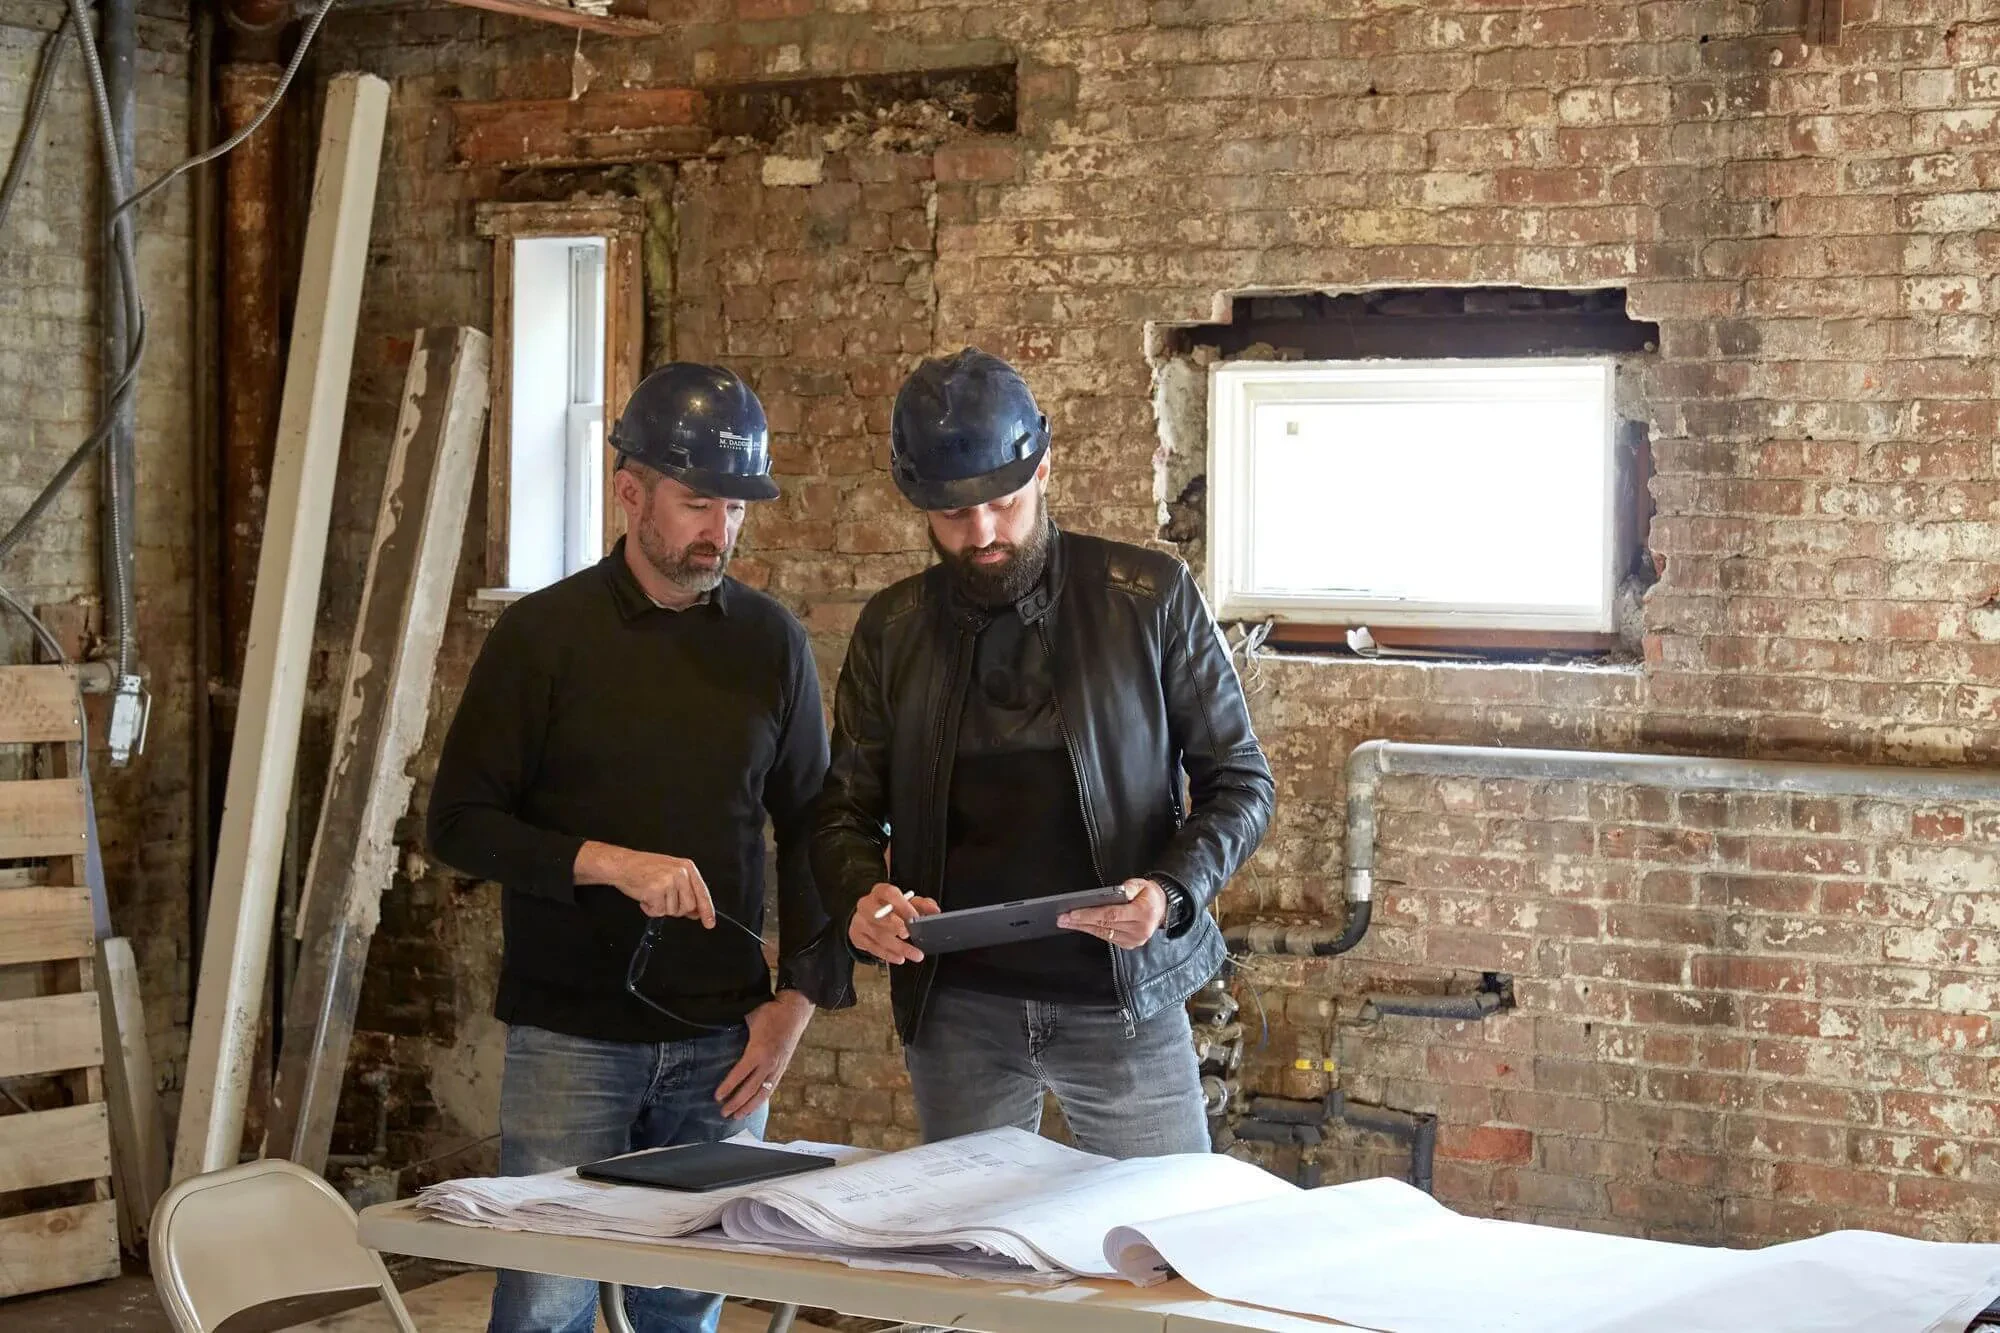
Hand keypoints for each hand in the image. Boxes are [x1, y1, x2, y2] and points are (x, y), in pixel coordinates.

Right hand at [576, 841, 713, 924]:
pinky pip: (658, 912)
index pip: (702, 893)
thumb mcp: (671, 874)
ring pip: (673, 911)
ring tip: (651, 893)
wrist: (623, 864)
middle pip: (688, 906)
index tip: (709, 923)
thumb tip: (696, 912)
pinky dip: (650, 909)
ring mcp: (669, 881)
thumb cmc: (644, 869)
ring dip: (660, 907)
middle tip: (662, 898)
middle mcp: (681, 873)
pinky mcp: (656, 890)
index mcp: (687, 867)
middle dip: (675, 909)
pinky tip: (645, 897)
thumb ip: (686, 892)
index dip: (707, 911)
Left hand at [716, 991, 812, 1118]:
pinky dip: (761, 1100)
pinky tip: (754, 1105)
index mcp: (758, 1052)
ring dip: (749, 1107)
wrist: (795, 1011)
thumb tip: (721, 1040)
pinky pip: (771, 1089)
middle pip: (750, 1090)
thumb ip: (737, 1034)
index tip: (717, 1097)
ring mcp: (777, 1068)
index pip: (740, 1074)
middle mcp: (768, 1064)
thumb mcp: (750, 1020)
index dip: (728, 1087)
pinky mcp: (782, 1069)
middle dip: (736, 1103)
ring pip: (763, 1094)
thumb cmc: (770, 1013)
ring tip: (738, 1116)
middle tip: (724, 1113)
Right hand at [848, 882, 938, 964]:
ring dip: (897, 947)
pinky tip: (899, 957)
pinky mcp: (857, 936)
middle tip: (908, 934)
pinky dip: (888, 954)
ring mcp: (859, 920)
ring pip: (878, 935)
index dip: (902, 906)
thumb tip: (935, 911)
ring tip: (914, 954)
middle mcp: (867, 904)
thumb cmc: (891, 909)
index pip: (889, 894)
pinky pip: (872, 947)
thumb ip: (922, 905)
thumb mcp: (908, 903)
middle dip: (894, 925)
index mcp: (880, 891)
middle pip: (878, 914)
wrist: (868, 918)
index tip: (914, 917)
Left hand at [1060, 878, 1166, 949]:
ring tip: (1067, 922)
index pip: (1111, 915)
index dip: (1090, 914)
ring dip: (1083, 928)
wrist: (1163, 908)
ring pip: (1103, 934)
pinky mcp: (1130, 944)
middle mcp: (1139, 929)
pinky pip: (1107, 938)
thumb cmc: (1149, 895)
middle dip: (1081, 922)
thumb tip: (1115, 892)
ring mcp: (1135, 940)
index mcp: (1142, 913)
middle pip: (1104, 926)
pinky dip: (1093, 931)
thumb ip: (1129, 887)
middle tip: (1063, 918)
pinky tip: (1081, 926)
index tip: (1072, 913)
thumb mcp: (1141, 884)